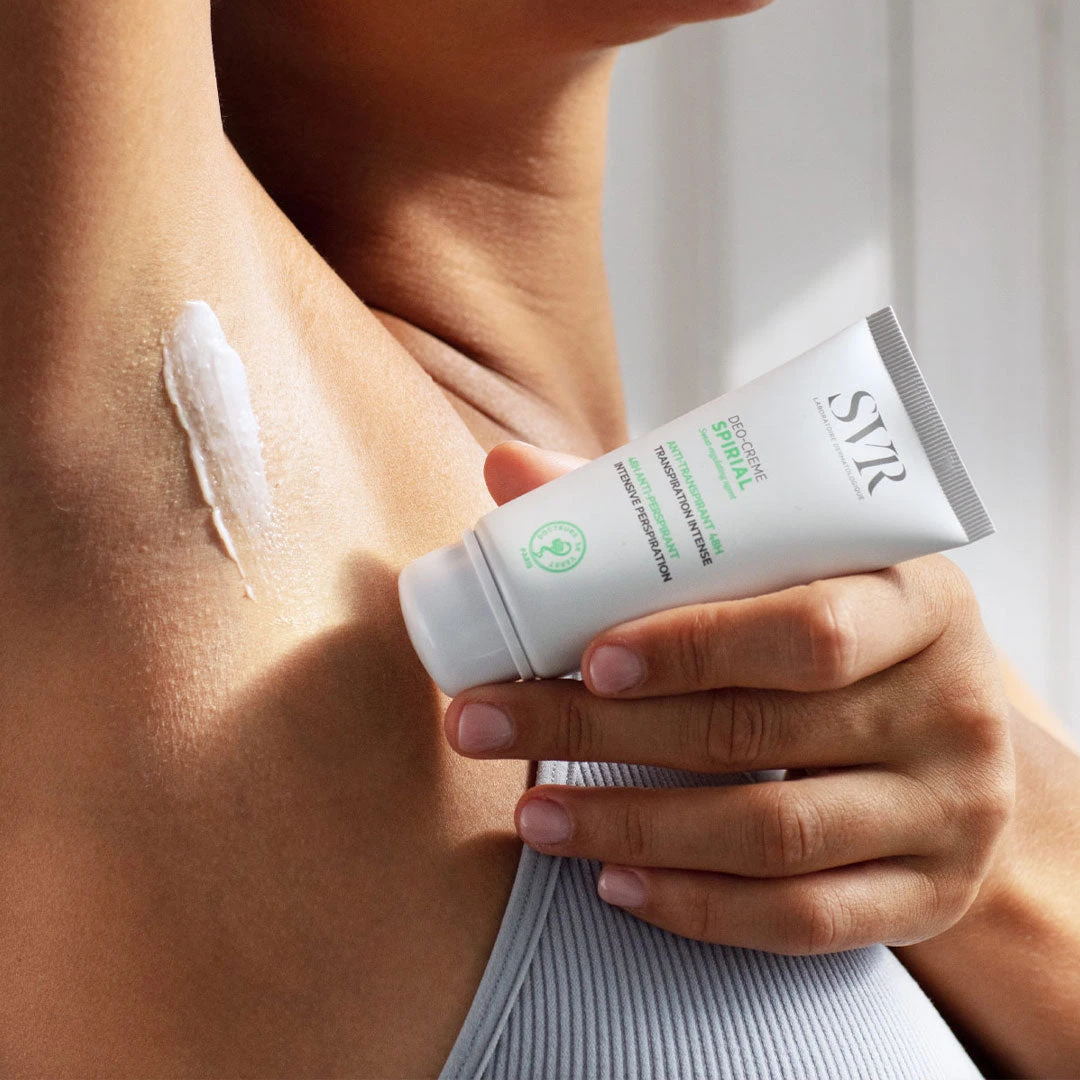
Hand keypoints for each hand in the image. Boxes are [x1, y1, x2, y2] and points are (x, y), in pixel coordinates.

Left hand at [444, 442, 1015, 954]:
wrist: (955, 743)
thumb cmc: (842, 630)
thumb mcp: (784, 565)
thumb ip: (657, 524)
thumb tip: (509, 469)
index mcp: (916, 599)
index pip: (809, 627)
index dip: (694, 646)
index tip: (588, 658)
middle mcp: (948, 706)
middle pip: (757, 731)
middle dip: (601, 733)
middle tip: (486, 726)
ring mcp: (947, 809)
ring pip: (772, 836)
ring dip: (632, 826)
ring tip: (533, 816)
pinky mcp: (928, 894)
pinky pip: (804, 920)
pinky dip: (697, 907)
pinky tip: (615, 881)